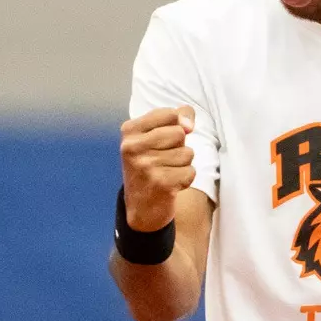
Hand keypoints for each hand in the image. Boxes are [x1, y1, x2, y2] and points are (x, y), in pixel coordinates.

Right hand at [119, 106, 195, 230]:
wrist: (141, 207)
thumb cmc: (151, 165)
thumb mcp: (154, 136)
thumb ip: (176, 119)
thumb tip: (188, 124)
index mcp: (129, 131)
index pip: (170, 114)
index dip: (177, 126)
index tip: (164, 140)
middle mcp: (132, 147)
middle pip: (179, 133)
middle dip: (179, 147)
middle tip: (163, 160)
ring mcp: (145, 166)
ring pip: (187, 153)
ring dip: (183, 164)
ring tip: (166, 172)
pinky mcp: (160, 183)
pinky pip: (190, 171)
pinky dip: (185, 179)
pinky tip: (170, 185)